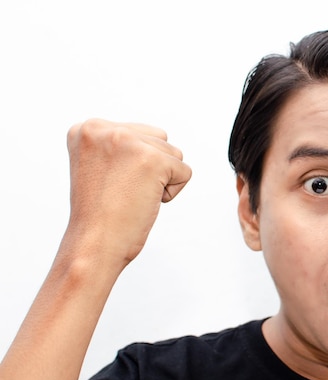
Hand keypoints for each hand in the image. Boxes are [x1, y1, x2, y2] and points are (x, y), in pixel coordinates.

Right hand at [64, 118, 191, 267]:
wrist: (93, 246)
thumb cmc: (100, 215)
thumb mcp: (100, 166)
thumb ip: (120, 145)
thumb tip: (158, 137)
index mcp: (86, 129)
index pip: (138, 133)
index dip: (134, 165)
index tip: (110, 184)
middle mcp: (102, 129)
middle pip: (158, 139)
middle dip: (150, 169)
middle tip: (122, 192)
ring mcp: (127, 142)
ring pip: (173, 153)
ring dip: (161, 180)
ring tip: (132, 196)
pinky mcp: (152, 160)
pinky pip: (184, 172)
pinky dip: (172, 192)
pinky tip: (144, 202)